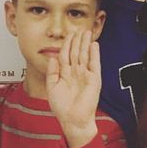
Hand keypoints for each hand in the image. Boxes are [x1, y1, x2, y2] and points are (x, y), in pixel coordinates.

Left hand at [44, 30, 100, 147]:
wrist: (72, 119)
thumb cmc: (62, 107)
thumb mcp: (52, 86)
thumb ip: (52, 71)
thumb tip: (52, 57)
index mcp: (66, 74)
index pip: (66, 55)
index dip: (67, 44)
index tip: (68, 33)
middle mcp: (76, 73)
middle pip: (77, 52)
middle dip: (77, 40)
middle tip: (79, 28)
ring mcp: (86, 75)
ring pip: (85, 55)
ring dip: (86, 43)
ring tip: (87, 32)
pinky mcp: (94, 79)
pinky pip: (95, 64)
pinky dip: (95, 54)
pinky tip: (94, 44)